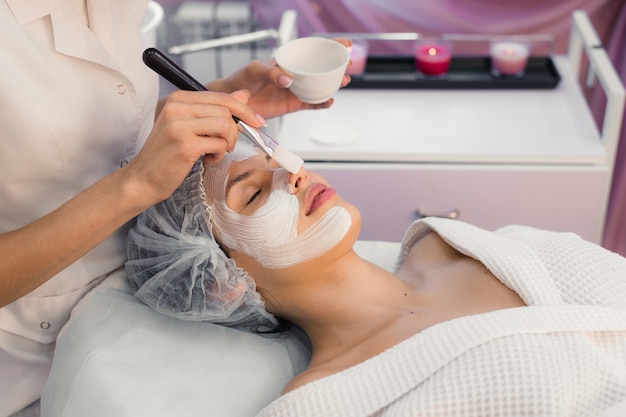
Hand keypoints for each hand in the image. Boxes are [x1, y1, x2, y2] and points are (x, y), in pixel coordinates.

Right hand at [123, 89, 263, 204]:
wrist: (143, 178)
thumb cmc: (168, 154)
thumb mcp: (190, 126)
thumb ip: (215, 110)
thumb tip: (245, 95)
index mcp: (178, 99)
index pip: (221, 97)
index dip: (244, 110)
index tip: (257, 122)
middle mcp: (177, 107)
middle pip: (226, 111)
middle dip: (235, 131)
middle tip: (226, 145)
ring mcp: (179, 125)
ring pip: (225, 126)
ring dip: (227, 144)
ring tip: (214, 152)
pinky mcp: (185, 145)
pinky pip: (219, 145)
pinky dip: (218, 155)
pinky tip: (206, 160)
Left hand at [213, 39, 351, 118]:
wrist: (234, 102)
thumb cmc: (242, 80)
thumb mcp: (255, 70)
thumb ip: (272, 73)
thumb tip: (288, 81)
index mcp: (289, 61)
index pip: (312, 51)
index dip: (329, 47)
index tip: (344, 45)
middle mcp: (295, 75)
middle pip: (321, 69)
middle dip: (337, 66)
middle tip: (347, 65)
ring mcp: (296, 90)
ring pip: (320, 87)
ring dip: (333, 84)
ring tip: (342, 81)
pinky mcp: (293, 105)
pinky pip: (312, 104)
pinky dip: (322, 104)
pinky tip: (329, 101)